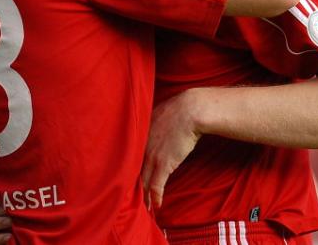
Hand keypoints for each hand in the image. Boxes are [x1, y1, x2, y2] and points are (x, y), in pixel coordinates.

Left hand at [141, 90, 201, 210]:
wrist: (189, 110)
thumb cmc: (177, 110)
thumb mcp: (157, 114)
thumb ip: (151, 125)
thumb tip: (154, 129)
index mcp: (140, 136)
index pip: (131, 158)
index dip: (129, 171)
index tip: (128, 181)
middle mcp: (142, 148)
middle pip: (134, 172)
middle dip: (132, 188)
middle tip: (129, 200)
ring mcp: (152, 157)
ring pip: (144, 182)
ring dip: (143, 197)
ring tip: (142, 209)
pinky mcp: (164, 164)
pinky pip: (157, 185)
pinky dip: (156, 197)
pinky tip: (156, 206)